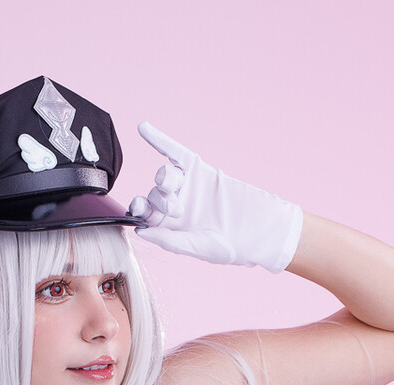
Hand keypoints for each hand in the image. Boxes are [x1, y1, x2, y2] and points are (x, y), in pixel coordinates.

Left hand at [128, 123, 302, 272]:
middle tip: (175, 209)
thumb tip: (140, 231)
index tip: (138, 208)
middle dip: (159, 200)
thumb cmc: (227, 246)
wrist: (255, 229)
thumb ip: (167, 239)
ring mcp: (185, 185)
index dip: (138, 209)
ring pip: (163, 176)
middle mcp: (175, 204)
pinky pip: (173, 151)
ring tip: (173, 187)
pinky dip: (158, 139)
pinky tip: (143, 128)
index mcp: (170, 226)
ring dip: (164, 181)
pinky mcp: (196, 168)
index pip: (146, 214)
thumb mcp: (195, 247)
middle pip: (153, 194)